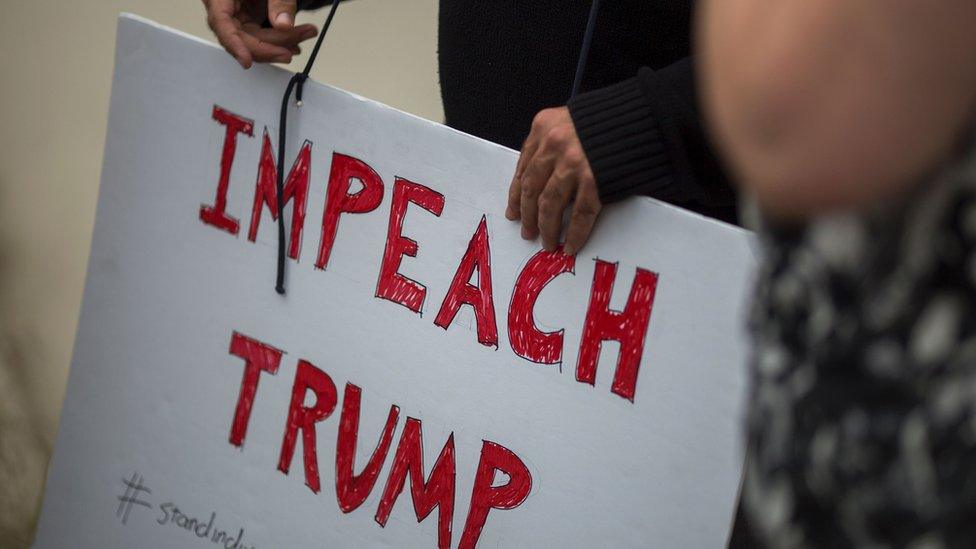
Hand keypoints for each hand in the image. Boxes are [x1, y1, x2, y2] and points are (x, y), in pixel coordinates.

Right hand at [203, 0, 318, 68]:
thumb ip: (279, 0)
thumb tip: (283, 25)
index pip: (221, 23)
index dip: (234, 44)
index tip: (247, 61)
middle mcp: (224, 7)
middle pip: (242, 37)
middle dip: (272, 44)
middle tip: (298, 42)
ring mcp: (236, 14)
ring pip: (254, 40)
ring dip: (281, 43)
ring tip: (305, 34)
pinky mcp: (248, 18)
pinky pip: (261, 36)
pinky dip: (279, 40)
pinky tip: (295, 40)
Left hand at [506, 107, 601, 255]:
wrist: (644, 115)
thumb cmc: (609, 119)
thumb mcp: (569, 120)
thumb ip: (552, 144)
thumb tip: (540, 178)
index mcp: (543, 127)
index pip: (523, 167)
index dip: (517, 194)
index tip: (514, 210)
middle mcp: (554, 144)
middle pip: (532, 189)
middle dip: (528, 215)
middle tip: (527, 232)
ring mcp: (573, 163)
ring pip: (550, 205)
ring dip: (547, 228)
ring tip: (547, 242)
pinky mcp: (595, 180)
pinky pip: (580, 214)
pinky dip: (575, 233)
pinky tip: (571, 245)